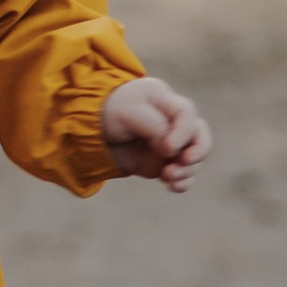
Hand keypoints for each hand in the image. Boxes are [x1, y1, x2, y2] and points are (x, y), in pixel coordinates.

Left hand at [101, 75, 211, 191]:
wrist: (86, 130)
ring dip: (187, 170)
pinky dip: (182, 182)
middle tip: (181, 163)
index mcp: (165, 99)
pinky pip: (182, 174)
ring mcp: (169, 142)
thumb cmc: (107, 112)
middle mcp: (172, 121)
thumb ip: (156, 127)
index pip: (187, 114)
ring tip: (168, 176)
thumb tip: (172, 150)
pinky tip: (173, 186)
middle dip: (196, 153)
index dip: (184, 133)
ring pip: (193, 157)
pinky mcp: (163, 161)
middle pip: (200, 135)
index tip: (167, 149)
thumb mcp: (130, 113)